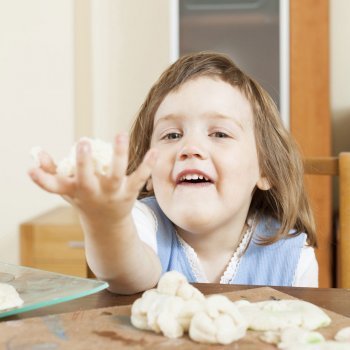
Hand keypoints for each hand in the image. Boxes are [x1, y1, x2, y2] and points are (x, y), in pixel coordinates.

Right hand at [28, 134, 157, 227]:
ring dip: (118, 155)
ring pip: (115, 175)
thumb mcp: (66, 189)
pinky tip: (155, 151)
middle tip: (83, 142)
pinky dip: (147, 165)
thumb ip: (50, 172)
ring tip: (120, 134)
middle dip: (84, 163)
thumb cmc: (84, 200)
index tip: (30, 170)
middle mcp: (92, 194)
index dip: (41, 179)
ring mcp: (112, 194)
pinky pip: (139, 178)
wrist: (107, 225)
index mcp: (74, 191)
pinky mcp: (129, 193)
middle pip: (86, 180)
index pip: (53, 187)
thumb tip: (36, 153)